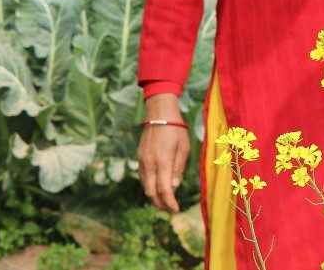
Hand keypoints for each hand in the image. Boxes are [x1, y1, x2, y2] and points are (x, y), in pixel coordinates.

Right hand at [138, 94, 188, 213]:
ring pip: (145, 186)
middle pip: (151, 192)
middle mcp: (150, 164)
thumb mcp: (184, 148)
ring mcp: (142, 161)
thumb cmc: (176, 130)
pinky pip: (142, 176)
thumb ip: (178, 169)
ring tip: (165, 200)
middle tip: (170, 209)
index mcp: (163, 162)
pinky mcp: (139, 157)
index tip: (176, 210)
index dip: (169, 203)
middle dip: (160, 204)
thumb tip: (173, 187)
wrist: (160, 114)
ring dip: (154, 196)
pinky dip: (149, 185)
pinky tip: (157, 186)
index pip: (164, 190)